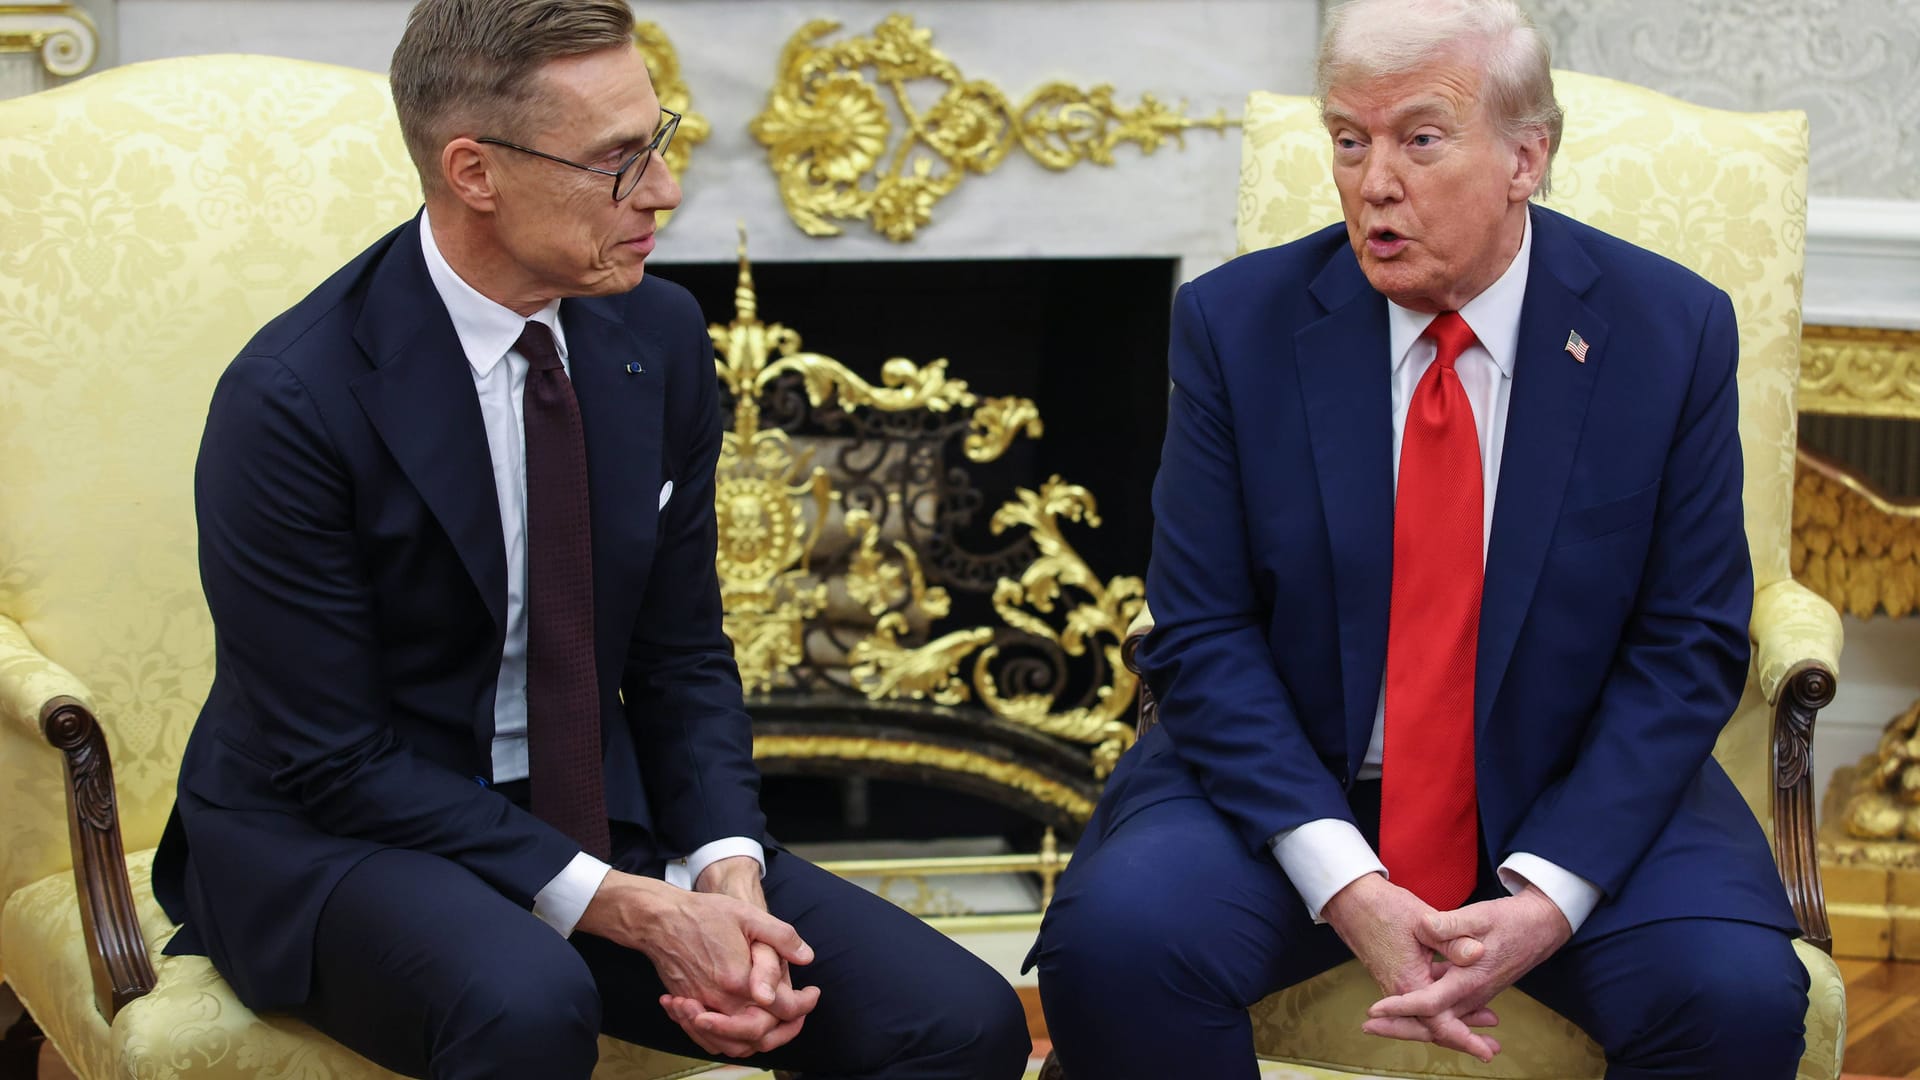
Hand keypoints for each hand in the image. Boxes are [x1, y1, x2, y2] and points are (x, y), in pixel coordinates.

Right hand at [656, 857, 819, 1056]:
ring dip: (758, 1041)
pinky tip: (739, 1027)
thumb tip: (807, 956)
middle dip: (785, 1030)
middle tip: (798, 1015)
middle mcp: (720, 1000)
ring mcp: (701, 1007)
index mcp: (739, 980)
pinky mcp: (688, 1007)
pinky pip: (709, 1039)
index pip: (781, 1008)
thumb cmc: (703, 914)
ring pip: (733, 1044)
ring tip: (774, 1025)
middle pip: (759, 1035)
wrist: (660, 920)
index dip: (804, 1004)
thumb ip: (781, 937)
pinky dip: (728, 1040)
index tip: (812, 994)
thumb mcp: (749, 916)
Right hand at [1322, 873, 1498, 1061]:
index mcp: (1409, 982)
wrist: (1351, 900)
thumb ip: (1452, 939)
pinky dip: (1440, 1008)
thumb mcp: (1422, 919)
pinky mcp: (1395, 977)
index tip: (1487, 1050)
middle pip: (1432, 1029)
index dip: (1465, 1039)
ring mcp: (1395, 986)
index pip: (1439, 1024)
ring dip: (1454, 1022)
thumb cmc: (1384, 907)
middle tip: (1490, 1048)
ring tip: (1484, 1022)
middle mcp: (1399, 991)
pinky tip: (1459, 1001)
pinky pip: (1419, 1005)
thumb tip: (1478, 953)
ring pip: (1426, 1017)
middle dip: (1462, 1040)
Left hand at [1363, 884, 1571, 1049]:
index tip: (1375, 1010)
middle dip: (1399, 1028)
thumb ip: (1451, 924)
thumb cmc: (1510, 920)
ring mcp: (1474, 995)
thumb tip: (1426, 927)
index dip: (1401, 1008)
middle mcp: (1472, 994)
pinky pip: (1447, 1009)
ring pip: (1439, 1018)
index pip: (1430, 1003)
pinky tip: (1406, 1006)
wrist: (1541, 927)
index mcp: (1469, 979)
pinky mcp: (1474, 990)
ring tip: (1379, 1021)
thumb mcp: (1480, 916)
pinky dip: (1427, 1012)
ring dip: (1410, 1021)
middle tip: (1367, 1027)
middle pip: (1431, 1022)